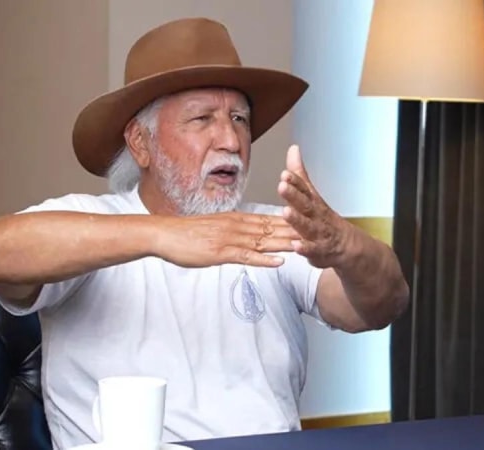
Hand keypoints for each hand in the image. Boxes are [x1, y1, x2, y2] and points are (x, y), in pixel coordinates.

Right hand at [155, 211, 299, 267]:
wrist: (165, 234)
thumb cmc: (186, 234)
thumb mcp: (214, 229)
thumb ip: (232, 231)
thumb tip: (245, 234)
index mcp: (236, 220)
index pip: (268, 220)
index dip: (290, 222)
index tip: (309, 223)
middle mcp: (237, 226)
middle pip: (272, 229)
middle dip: (296, 231)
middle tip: (318, 233)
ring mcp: (230, 239)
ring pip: (264, 241)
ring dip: (286, 244)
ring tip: (308, 246)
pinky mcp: (221, 252)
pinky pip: (247, 257)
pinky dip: (264, 260)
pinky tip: (279, 263)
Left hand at [277, 145, 350, 267]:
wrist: (348, 245)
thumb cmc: (324, 218)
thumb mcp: (312, 195)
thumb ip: (300, 175)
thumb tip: (293, 149)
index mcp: (313, 202)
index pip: (304, 188)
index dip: (295, 181)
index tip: (285, 173)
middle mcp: (316, 216)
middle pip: (305, 204)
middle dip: (294, 195)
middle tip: (283, 186)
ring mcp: (319, 234)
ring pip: (307, 226)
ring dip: (297, 219)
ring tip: (286, 212)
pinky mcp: (319, 252)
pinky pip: (312, 250)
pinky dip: (304, 248)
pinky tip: (295, 245)